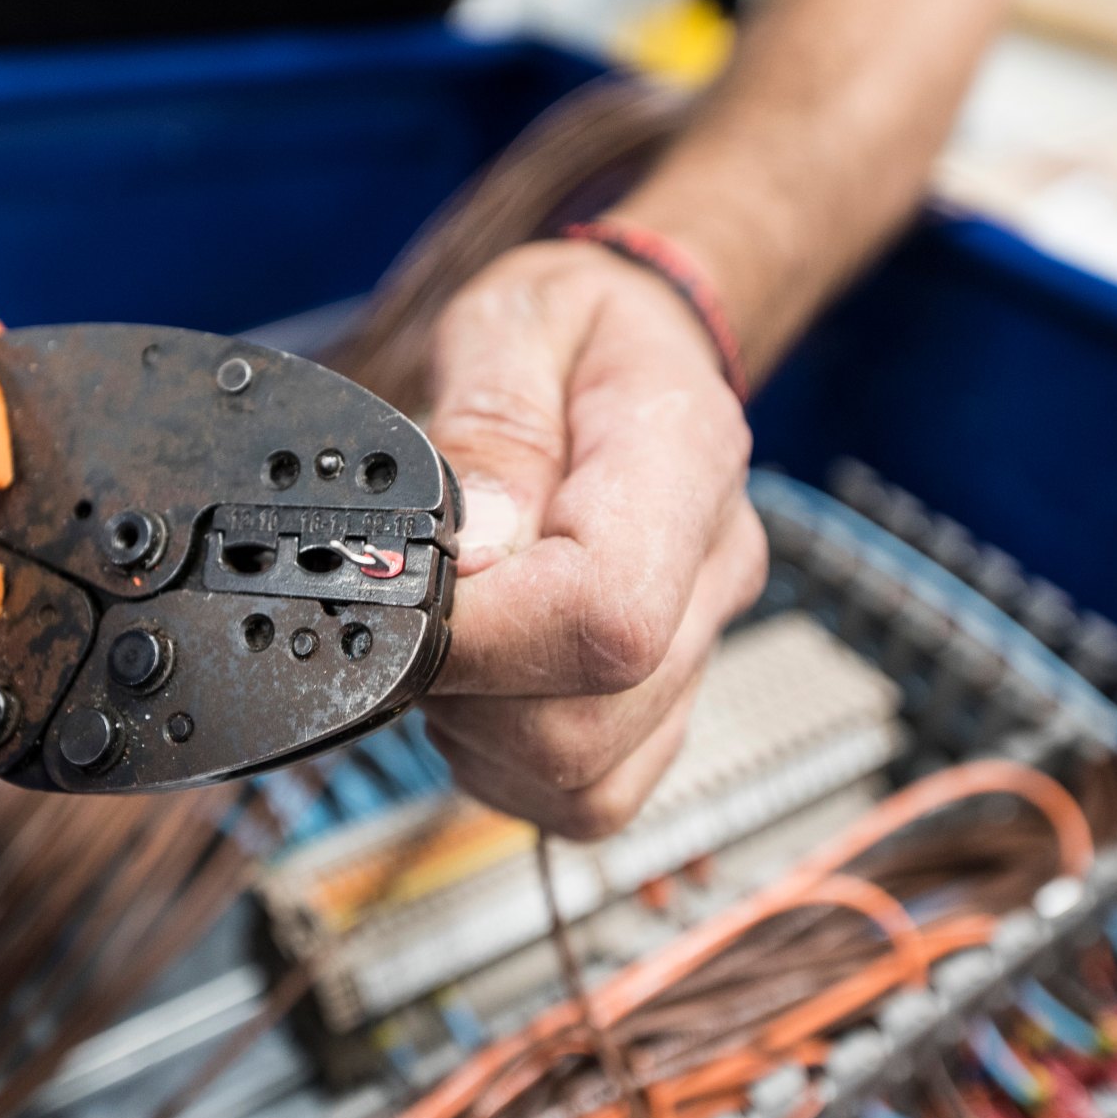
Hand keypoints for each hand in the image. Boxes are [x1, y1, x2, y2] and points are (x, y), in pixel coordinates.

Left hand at [421, 240, 766, 838]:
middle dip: (461, 689)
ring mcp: (699, 649)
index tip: (403, 598)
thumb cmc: (569, 330)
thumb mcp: (511, 322)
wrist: (631, 347)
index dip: (483, 637)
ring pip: (584, 776)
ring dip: (478, 731)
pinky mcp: (663, 706)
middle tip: (410, 605)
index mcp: (685, 461)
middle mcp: (712, 572)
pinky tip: (479, 684)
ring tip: (449, 633)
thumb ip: (491, 428)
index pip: (606, 614)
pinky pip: (585, 795)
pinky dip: (507, 763)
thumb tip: (473, 554)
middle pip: (587, 721)